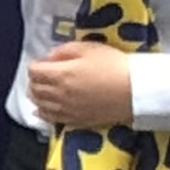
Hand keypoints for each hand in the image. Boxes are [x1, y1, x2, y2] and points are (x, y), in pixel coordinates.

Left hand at [24, 40, 140, 128]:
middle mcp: (58, 95)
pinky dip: (43, 113)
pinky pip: (51, 119)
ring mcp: (66, 111)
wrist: (136, 91)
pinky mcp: (76, 121)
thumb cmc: (114, 65)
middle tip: (43, 75)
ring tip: (42, 91)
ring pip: (39, 105)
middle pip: (34, 89)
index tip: (44, 63)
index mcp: (60, 75)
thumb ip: (64, 51)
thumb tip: (49, 58)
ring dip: (37, 96)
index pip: (34, 71)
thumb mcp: (89, 48)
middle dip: (35, 81)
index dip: (37, 65)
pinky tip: (43, 109)